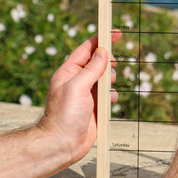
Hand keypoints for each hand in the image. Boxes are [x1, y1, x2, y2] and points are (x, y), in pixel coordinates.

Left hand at [36, 32, 121, 164]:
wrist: (62, 144)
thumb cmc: (63, 116)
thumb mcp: (77, 87)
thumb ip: (91, 69)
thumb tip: (103, 52)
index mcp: (68, 72)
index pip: (87, 50)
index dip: (101, 40)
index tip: (115, 33)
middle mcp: (77, 81)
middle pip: (98, 62)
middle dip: (108, 63)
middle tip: (110, 70)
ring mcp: (86, 94)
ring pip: (104, 78)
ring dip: (110, 80)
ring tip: (106, 89)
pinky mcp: (94, 106)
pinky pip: (108, 94)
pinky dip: (111, 95)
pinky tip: (108, 102)